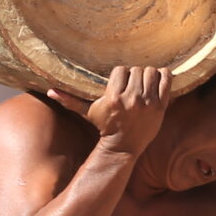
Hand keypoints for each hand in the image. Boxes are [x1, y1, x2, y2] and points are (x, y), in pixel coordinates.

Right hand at [49, 65, 168, 156]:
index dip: (120, 75)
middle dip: (134, 75)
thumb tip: (49, 92)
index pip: (121, 70)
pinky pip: (167, 80)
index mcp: (114, 98)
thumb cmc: (104, 126)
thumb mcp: (87, 112)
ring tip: (144, 83)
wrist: (123, 146)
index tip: (120, 83)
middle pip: (137, 70)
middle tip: (132, 84)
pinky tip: (158, 80)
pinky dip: (164, 76)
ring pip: (151, 72)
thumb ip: (69, 100)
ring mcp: (148, 103)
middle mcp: (132, 99)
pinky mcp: (161, 107)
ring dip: (148, 75)